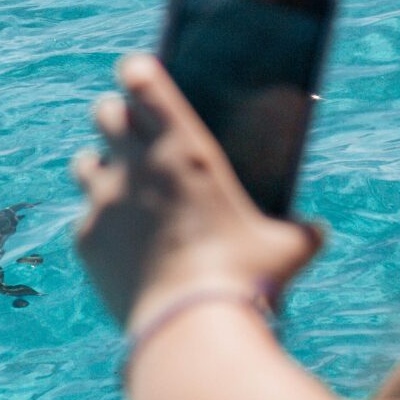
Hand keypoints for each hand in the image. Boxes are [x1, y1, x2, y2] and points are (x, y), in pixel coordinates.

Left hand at [73, 53, 322, 328]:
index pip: (143, 82)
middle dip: (115, 116)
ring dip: (99, 167)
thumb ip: (299, 232)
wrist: (190, 328)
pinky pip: (84, 220)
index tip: (136, 71)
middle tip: (126, 129)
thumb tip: (315, 233)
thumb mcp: (287, 250)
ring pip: (84, 162)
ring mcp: (103, 201)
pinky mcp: (85, 239)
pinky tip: (119, 244)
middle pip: (104, 113)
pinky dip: (100, 226)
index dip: (137, 72)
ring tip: (117, 185)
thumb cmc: (247, 281)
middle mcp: (136, 165)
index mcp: (185, 149)